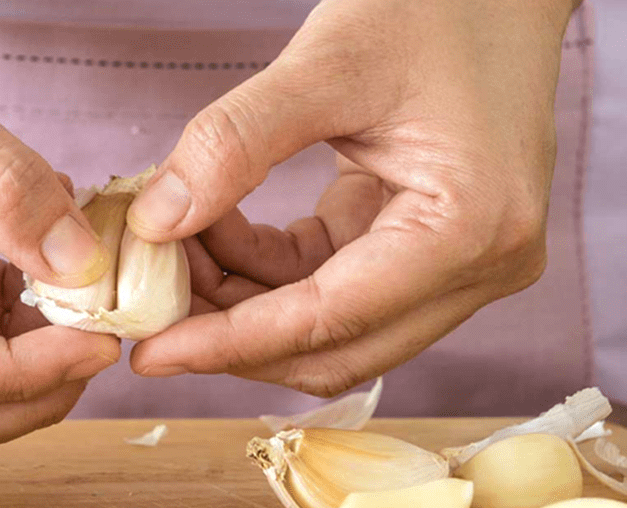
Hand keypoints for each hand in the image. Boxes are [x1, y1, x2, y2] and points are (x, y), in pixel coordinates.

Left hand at [128, 0, 576, 395]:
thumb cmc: (434, 6)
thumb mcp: (327, 64)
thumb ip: (234, 144)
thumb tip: (154, 223)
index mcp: (470, 229)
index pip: (331, 319)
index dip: (231, 343)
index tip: (150, 354)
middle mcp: (478, 267)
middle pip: (335, 348)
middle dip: (232, 335)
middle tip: (147, 310)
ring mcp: (459, 266)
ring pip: (329, 329)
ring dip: (244, 305)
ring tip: (172, 254)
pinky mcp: (430, 252)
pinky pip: (333, 288)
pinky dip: (268, 273)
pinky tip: (215, 231)